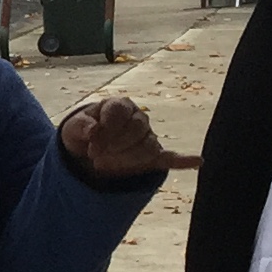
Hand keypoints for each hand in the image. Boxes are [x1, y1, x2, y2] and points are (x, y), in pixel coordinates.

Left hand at [61, 96, 196, 184]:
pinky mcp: (152, 157)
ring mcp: (147, 137)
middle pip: (137, 129)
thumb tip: (93, 131)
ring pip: (148, 147)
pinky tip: (198, 162)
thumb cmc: (82, 131)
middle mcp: (138, 118)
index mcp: (120, 105)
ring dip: (127, 159)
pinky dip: (183, 161)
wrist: (85, 146)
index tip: (91, 147)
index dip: (106, 131)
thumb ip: (82, 126)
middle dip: (115, 146)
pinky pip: (171, 158)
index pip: (121, 114)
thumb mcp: (73, 127)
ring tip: (104, 166)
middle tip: (95, 158)